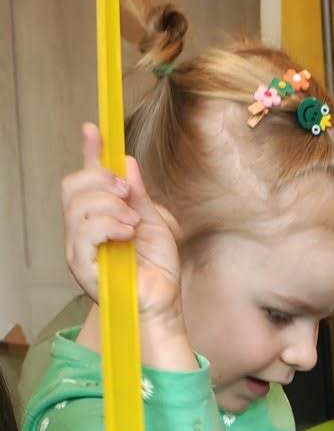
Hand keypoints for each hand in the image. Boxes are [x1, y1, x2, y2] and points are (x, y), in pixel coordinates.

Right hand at [63, 125, 182, 322]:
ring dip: (109, 205)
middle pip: (72, 187)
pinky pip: (84, 233)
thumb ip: (139, 195)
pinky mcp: (82, 268)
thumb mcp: (154, 222)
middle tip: (128, 192)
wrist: (164, 302)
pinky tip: (127, 232)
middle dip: (100, 180)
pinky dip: (107, 225)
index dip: (89, 152)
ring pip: (77, 208)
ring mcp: (79, 249)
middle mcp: (82, 231)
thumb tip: (126, 162)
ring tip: (133, 221)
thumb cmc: (158, 269)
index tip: (93, 129)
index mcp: (98, 216)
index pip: (85, 178)